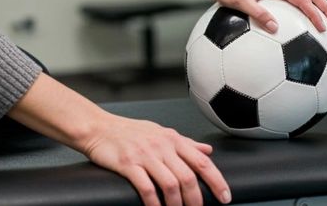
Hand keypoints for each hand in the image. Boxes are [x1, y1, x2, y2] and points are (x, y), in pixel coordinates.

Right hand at [83, 114, 230, 205]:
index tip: (225, 196)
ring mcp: (145, 155)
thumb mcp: (162, 132)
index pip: (202, 161)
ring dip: (177, 204)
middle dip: (197, 199)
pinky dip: (154, 203)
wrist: (100, 128)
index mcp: (174, 139)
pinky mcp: (128, 165)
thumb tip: (208, 151)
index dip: (216, 180)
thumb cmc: (131, 131)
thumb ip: (186, 143)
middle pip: (188, 177)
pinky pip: (146, 188)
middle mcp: (163, 146)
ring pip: (170, 184)